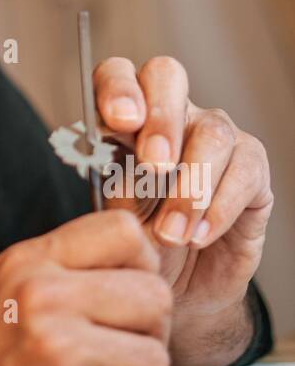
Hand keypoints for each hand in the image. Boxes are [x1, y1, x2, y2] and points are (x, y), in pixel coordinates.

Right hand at [0, 209, 171, 365]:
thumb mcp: (0, 285)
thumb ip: (61, 266)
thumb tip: (137, 257)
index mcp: (28, 262)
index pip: (126, 232)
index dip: (140, 264)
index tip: (125, 292)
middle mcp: (43, 298)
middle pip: (155, 296)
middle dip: (144, 331)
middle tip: (112, 351)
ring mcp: (57, 352)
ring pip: (156, 357)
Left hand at [92, 56, 273, 365]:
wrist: (177, 290)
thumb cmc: (140, 244)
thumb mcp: (116, 219)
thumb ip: (115, 187)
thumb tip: (119, 170)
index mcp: (127, 117)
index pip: (119, 76)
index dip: (118, 88)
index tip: (117, 121)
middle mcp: (172, 114)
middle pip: (168, 77)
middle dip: (160, 119)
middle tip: (153, 164)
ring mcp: (214, 136)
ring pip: (211, 132)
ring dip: (189, 187)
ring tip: (170, 235)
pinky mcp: (250, 170)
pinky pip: (244, 170)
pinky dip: (218, 207)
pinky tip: (198, 235)